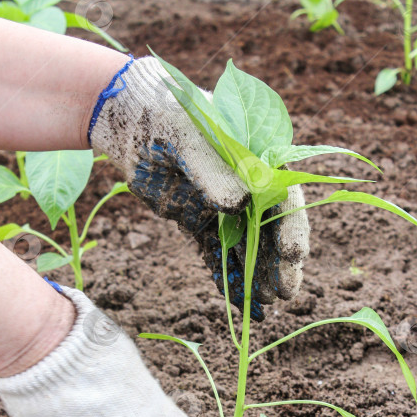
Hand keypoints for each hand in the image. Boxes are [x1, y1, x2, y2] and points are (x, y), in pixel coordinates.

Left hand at [89, 56, 309, 320]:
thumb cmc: (161, 113)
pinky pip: (215, 251)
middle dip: (278, 260)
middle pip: (269, 226)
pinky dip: (224, 274)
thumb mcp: (186, 136)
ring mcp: (220, 203)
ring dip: (254, 273)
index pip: (283, 194)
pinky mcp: (198, 219)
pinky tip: (235, 298)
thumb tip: (240, 204)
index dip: (291, 226)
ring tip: (262, 303)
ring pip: (245, 244)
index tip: (293, 255)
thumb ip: (212, 169)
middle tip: (283, 292)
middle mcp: (244, 183)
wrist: (123, 119)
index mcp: (254, 156)